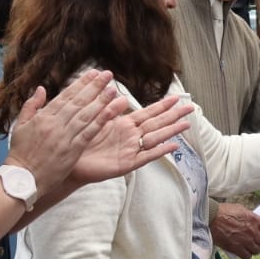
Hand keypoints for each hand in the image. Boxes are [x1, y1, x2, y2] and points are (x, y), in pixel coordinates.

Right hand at [7, 70, 124, 190]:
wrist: (23, 178)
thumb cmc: (20, 153)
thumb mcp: (19, 126)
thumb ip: (31, 106)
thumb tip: (41, 88)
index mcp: (43, 117)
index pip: (66, 96)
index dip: (81, 83)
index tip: (92, 73)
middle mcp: (55, 124)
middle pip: (78, 102)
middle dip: (94, 87)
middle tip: (107, 75)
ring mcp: (65, 137)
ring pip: (86, 115)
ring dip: (101, 101)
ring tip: (113, 89)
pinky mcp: (73, 150)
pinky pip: (89, 133)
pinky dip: (101, 121)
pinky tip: (112, 112)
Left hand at [69, 94, 193, 185]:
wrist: (69, 161)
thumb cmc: (80, 141)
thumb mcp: (94, 120)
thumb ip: (107, 109)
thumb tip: (119, 94)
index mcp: (123, 124)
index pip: (147, 112)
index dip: (162, 105)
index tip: (176, 98)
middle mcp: (131, 136)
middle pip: (157, 123)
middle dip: (173, 115)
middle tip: (190, 108)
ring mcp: (131, 150)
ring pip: (155, 138)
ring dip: (171, 131)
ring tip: (187, 124)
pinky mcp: (127, 164)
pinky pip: (146, 157)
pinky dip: (159, 151)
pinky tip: (173, 146)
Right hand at [211, 203, 259, 258]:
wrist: (210, 218)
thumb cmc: (223, 212)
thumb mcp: (240, 209)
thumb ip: (250, 217)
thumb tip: (255, 223)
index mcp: (254, 219)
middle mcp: (252, 231)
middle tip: (258, 243)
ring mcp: (245, 240)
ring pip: (257, 250)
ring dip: (254, 250)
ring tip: (250, 248)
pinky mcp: (236, 248)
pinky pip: (247, 256)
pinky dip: (246, 255)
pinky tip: (243, 253)